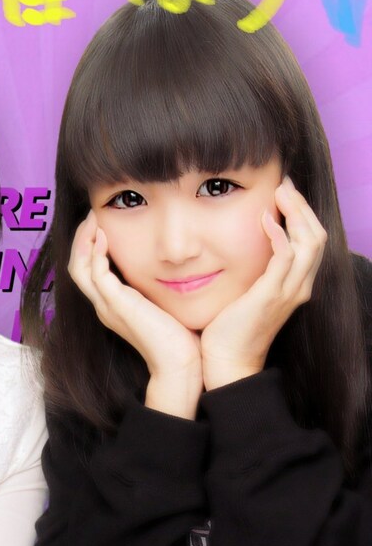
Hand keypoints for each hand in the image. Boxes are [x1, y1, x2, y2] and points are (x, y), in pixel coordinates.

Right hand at [69, 211, 202, 418]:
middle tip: (92, 215)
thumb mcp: (160, 305)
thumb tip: (166, 267)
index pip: (88, 271)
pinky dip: (96, 252)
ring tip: (94, 219)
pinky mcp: (116, 305)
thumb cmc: (178, 338)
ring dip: (84, 240)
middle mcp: (104, 306)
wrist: (180, 364)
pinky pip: (96, 274)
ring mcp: (107, 306)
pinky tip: (106, 236)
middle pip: (76, 266)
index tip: (101, 224)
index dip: (89, 246)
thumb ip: (154, 288)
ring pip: (78, 268)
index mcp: (112, 306)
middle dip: (81, 238)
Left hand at [201, 176, 326, 389]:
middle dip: (302, 207)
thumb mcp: (248, 291)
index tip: (284, 193)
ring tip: (280, 193)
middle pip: (316, 236)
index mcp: (295, 284)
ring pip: (308, 244)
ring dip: (296, 214)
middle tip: (284, 185)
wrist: (228, 360)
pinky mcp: (270, 296)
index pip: (310, 241)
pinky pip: (284, 261)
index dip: (302, 214)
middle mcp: (299, 286)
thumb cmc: (232, 326)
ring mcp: (288, 292)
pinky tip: (267, 220)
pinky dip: (279, 237)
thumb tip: (243, 244)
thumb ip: (255, 270)